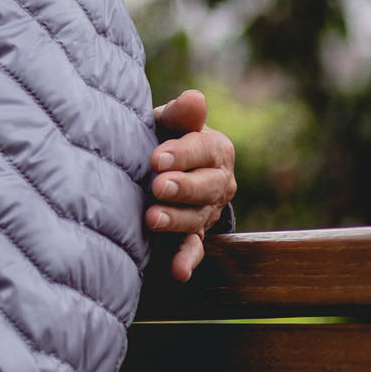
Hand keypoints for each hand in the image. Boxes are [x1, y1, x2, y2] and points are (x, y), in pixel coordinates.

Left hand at [149, 89, 238, 281]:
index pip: (203, 150)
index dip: (181, 155)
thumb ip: (180, 114)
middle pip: (206, 186)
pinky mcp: (195, 233)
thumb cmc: (163, 136)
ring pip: (197, 217)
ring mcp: (208, 210)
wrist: (162, 166)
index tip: (156, 158)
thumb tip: (194, 99)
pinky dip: (187, 260)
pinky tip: (178, 272)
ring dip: (176, 220)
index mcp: (215, 149)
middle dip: (182, 188)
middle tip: (157, 187)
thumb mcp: (170, 122)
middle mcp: (218, 181)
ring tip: (151, 219)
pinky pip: (194, 248)